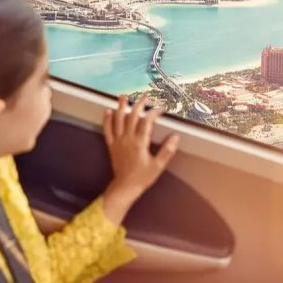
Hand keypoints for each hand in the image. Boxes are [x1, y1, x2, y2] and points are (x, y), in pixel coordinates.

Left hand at [100, 93, 179, 223]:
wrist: (125, 187)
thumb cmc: (142, 177)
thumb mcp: (158, 166)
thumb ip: (167, 151)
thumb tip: (175, 137)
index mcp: (140, 142)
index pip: (147, 121)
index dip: (154, 112)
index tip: (161, 108)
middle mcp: (127, 139)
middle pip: (132, 116)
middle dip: (139, 104)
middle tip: (145, 95)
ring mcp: (118, 141)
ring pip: (118, 120)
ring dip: (121, 107)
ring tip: (123, 96)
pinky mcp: (111, 145)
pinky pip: (107, 130)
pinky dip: (107, 120)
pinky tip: (107, 111)